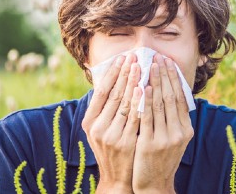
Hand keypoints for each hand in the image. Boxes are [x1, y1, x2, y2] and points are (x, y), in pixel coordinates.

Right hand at [82, 54, 141, 192]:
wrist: (117, 179)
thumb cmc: (112, 149)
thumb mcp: (101, 130)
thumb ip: (104, 109)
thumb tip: (112, 81)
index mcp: (89, 122)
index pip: (101, 92)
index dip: (112, 73)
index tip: (122, 58)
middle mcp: (97, 128)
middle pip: (113, 94)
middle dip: (125, 73)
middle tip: (134, 56)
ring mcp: (111, 135)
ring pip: (124, 104)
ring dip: (134, 83)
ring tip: (141, 66)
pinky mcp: (125, 142)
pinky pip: (135, 117)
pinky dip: (140, 102)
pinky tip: (145, 88)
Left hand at [132, 54, 193, 192]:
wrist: (153, 184)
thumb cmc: (160, 159)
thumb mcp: (172, 140)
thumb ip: (172, 120)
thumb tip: (169, 94)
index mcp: (186, 130)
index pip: (181, 98)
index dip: (175, 79)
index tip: (168, 62)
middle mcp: (179, 133)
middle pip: (172, 97)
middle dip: (165, 75)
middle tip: (159, 57)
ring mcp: (166, 138)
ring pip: (160, 104)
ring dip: (155, 82)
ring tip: (150, 65)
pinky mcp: (151, 144)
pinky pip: (148, 117)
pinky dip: (146, 100)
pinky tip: (143, 87)